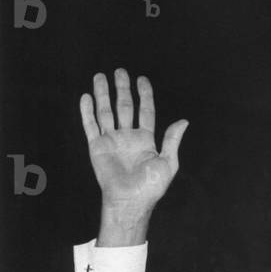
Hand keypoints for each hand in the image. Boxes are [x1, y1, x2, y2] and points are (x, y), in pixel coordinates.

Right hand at [80, 68, 187, 243]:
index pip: (145, 111)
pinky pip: (90, 126)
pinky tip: (86, 97)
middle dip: (122, 89)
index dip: (144, 95)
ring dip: (103, 94)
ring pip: (106, 112)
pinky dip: (87, 112)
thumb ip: (172, 140)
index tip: (142, 79)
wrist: (130, 200)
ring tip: (100, 76)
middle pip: (125, 107)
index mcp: (145, 140)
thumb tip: (184, 121)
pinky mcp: (97, 147)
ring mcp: (112, 141)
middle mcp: (128, 137)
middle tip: (120, 71)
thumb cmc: (151, 186)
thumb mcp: (168, 162)